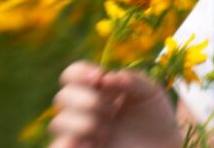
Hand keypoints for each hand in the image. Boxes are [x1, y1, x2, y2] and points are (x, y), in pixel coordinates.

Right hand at [49, 61, 182, 147]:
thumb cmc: (156, 120)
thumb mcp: (151, 93)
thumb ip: (132, 80)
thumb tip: (106, 78)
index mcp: (97, 90)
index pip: (72, 74)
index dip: (79, 72)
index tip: (99, 78)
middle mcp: (83, 111)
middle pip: (62, 97)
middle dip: (87, 100)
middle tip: (112, 111)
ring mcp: (79, 134)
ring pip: (58, 123)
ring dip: (84, 123)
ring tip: (107, 132)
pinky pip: (57, 147)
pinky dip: (68, 143)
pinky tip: (91, 144)